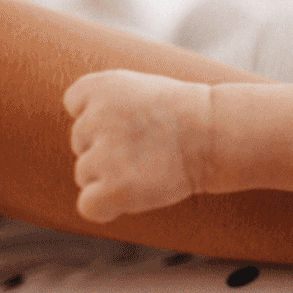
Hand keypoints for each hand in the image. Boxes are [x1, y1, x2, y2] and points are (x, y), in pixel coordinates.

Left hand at [63, 70, 212, 223]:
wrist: (217, 133)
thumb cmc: (186, 113)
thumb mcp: (139, 88)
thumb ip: (104, 102)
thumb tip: (80, 129)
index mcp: (99, 86)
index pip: (75, 104)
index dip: (102, 115)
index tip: (132, 118)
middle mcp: (94, 118)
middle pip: (81, 142)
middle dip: (107, 147)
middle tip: (148, 145)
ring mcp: (102, 155)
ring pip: (85, 174)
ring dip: (110, 176)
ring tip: (149, 166)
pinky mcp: (113, 188)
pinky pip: (89, 205)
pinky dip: (107, 206)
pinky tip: (135, 193)